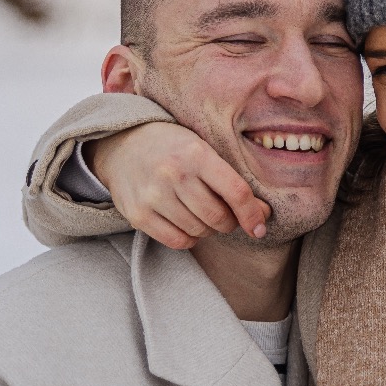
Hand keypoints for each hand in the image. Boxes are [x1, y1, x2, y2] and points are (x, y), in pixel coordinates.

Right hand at [89, 123, 269, 249]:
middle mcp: (174, 174)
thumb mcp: (203, 150)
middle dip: (228, 222)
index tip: (260, 228)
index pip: (236, 192)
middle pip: (218, 217)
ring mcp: (153, 195)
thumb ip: (231, 180)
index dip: (252, 215)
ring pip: (199, 231)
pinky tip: (186, 224)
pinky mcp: (138, 214)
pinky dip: (189, 238)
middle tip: (224, 215)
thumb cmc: (173, 149)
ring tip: (201, 214)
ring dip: (208, 230)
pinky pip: (177, 241)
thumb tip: (263, 215)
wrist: (123, 144)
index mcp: (196, 154)